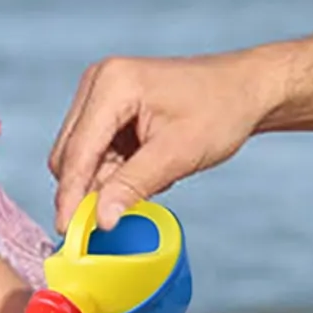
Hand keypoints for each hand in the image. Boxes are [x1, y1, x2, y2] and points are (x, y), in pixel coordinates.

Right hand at [48, 49, 279, 227]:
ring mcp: (102, 91)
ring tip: (155, 177)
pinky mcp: (108, 105)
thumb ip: (133, 186)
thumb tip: (100, 220)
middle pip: (70, 153)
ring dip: (106, 179)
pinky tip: (150, 167)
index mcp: (113, 84)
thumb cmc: (220, 112)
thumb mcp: (178, 154)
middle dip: (90, 187)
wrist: (245, 89)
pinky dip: (116, 169)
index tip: (67, 232)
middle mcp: (99, 81)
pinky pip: (97, 150)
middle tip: (120, 213)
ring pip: (81, 155)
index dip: (71, 195)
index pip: (78, 151)